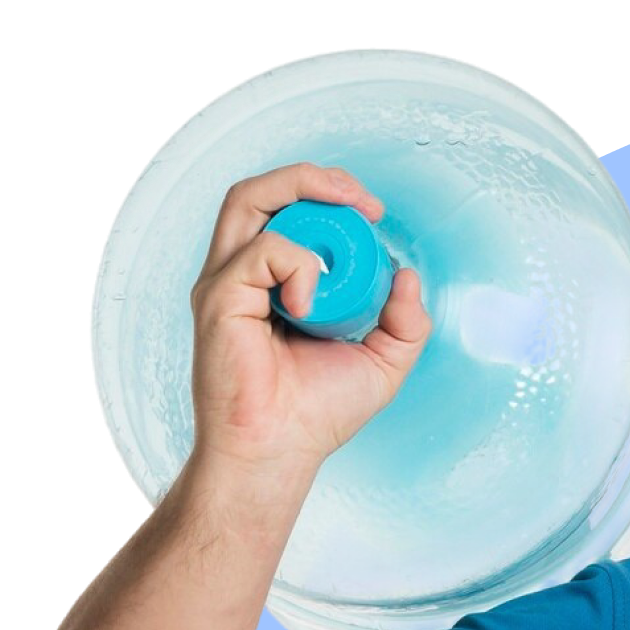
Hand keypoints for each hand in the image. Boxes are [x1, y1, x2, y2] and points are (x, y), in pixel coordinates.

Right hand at [188, 162, 431, 475]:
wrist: (280, 451)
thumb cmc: (317, 414)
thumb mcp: (382, 364)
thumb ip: (403, 323)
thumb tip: (409, 276)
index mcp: (274, 282)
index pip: (290, 214)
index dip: (331, 198)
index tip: (374, 215)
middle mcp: (243, 273)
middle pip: (263, 192)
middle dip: (314, 178)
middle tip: (362, 199)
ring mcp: (226, 281)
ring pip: (249, 199)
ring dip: (302, 189)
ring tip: (348, 209)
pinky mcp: (220, 296)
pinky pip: (264, 251)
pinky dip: (300, 267)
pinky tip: (311, 306)